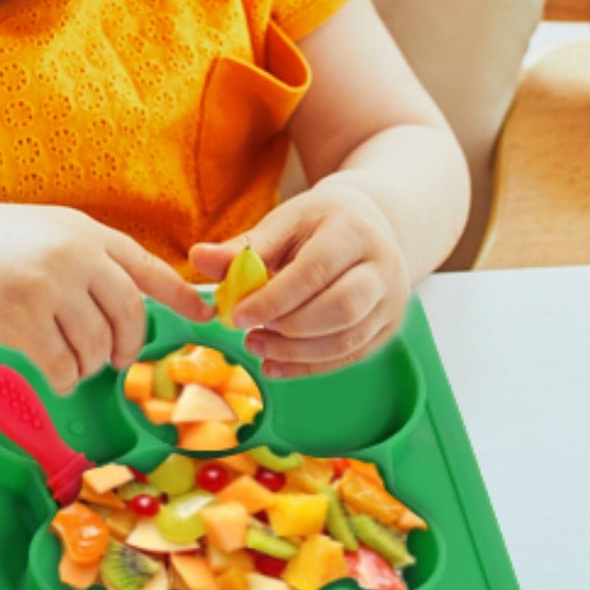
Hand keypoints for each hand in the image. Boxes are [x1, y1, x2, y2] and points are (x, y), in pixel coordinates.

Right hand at [0, 202, 212, 394]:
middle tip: (116, 359)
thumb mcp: (49, 233)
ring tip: (73, 363)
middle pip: (129, 313)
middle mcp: (75, 255)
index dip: (180, 295)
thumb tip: (129, 298)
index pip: (146, 267)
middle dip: (128, 345)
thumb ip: (88, 258)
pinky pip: (62, 364)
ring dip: (90, 364)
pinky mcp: (22, 318)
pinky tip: (54, 374)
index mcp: (86, 232)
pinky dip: (64, 378)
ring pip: (97, 344)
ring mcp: (49, 286)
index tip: (205, 314)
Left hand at [189, 176, 409, 378]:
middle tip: (249, 335)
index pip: (315, 270)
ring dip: (297, 353)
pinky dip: (310, 367)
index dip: (275, 298)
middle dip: (290, 328)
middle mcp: (382, 267)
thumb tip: (198, 257)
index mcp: (352, 231)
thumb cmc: (317, 224)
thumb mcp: (283, 223)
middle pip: (342, 308)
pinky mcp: (387, 327)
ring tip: (257, 347)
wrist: (368, 224)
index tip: (238, 316)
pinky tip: (275, 366)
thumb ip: (244, 247)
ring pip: (348, 339)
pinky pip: (350, 357)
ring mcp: (391, 301)